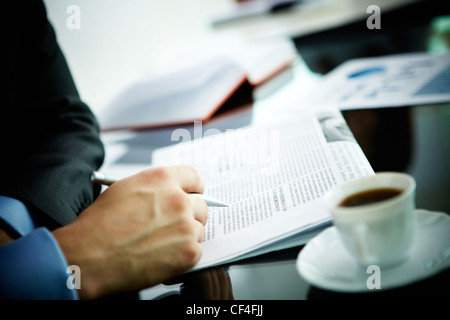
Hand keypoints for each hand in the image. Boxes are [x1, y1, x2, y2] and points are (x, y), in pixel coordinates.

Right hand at [53, 166, 207, 298]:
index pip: (193, 178)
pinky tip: (162, 257)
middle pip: (200, 205)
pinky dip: (183, 256)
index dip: (193, 188)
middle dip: (190, 215)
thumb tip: (170, 192)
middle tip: (174, 226)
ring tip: (159, 244)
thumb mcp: (125, 189)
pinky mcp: (188, 251)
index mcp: (162, 179)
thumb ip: (154, 188)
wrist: (90, 256)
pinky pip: (196, 251)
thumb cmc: (100, 224)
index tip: (193, 195)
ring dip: (185, 237)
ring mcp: (186, 226)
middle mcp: (178, 199)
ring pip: (198, 229)